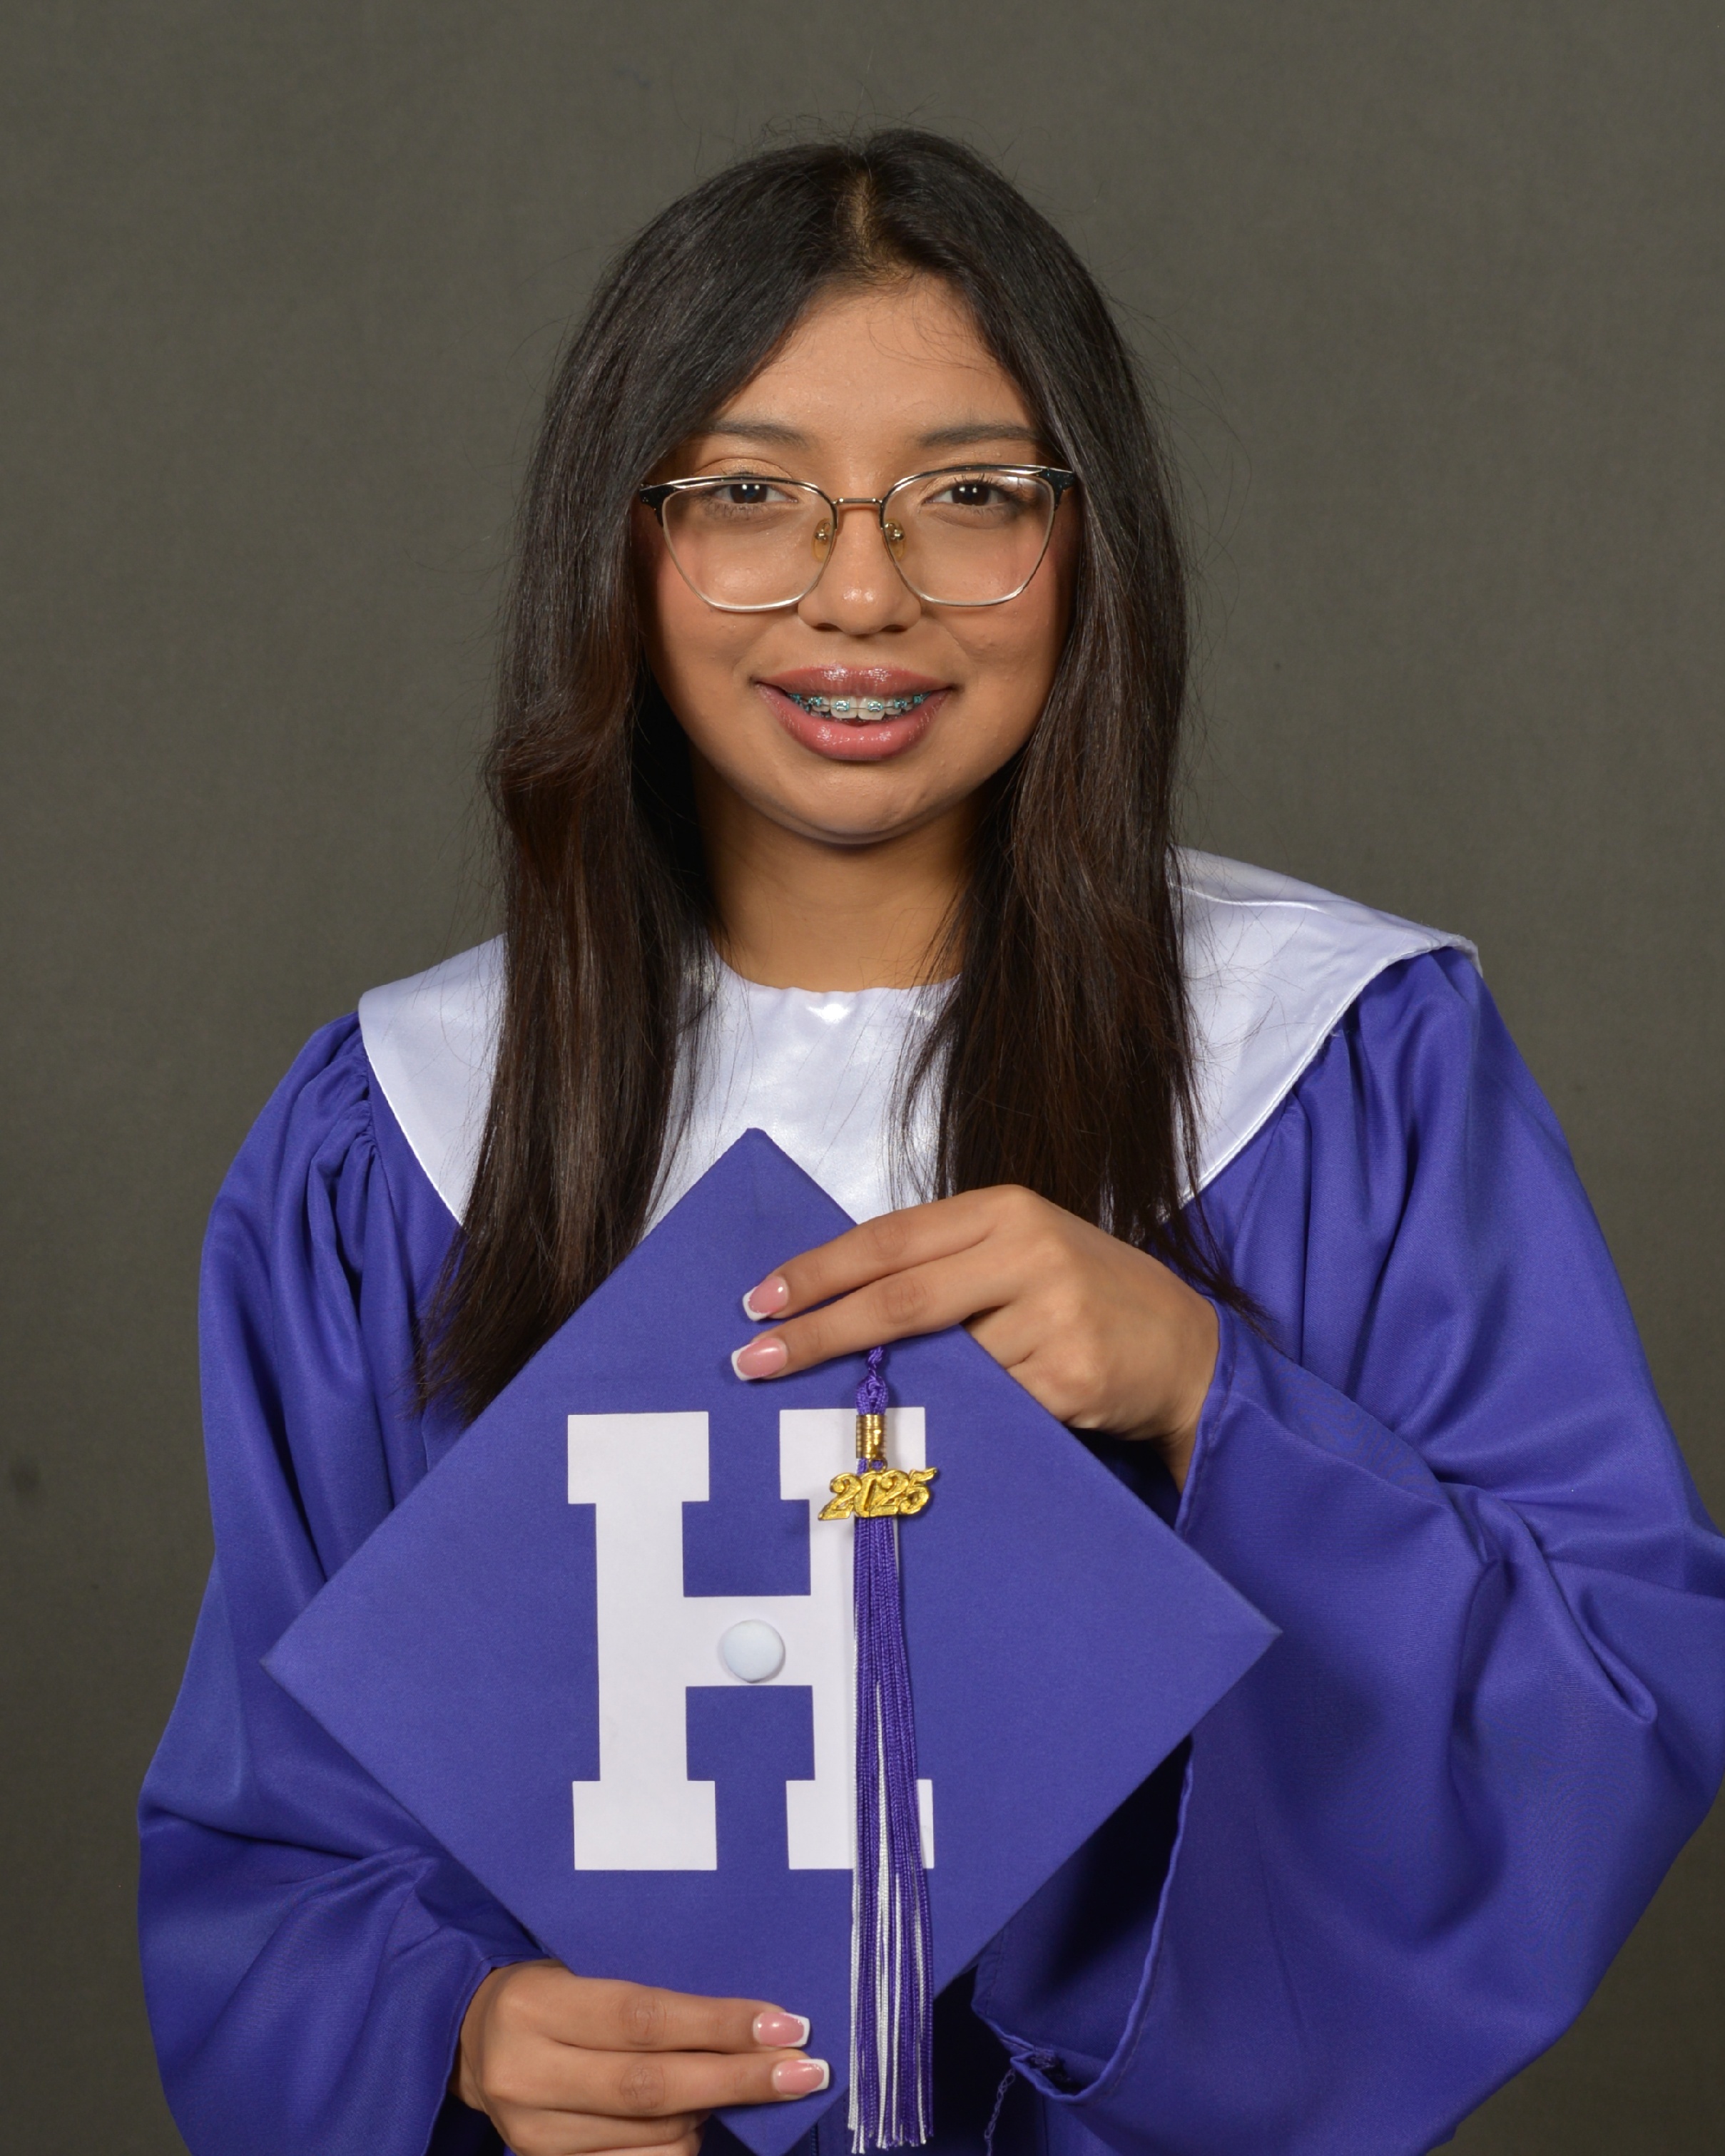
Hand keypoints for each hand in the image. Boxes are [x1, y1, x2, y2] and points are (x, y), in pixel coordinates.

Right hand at [451, 1963, 827, 2155]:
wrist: (471, 2039)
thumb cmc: (550, 1985)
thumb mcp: (583, 1967)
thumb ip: (647, 1996)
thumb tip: (748, 2019)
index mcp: (535, 2006)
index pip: (643, 2019)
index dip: (719, 2024)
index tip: (786, 2025)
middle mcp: (526, 2074)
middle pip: (652, 2086)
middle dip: (738, 2078)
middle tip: (804, 2070)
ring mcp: (531, 2132)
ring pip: (652, 2134)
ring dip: (712, 2109)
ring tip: (743, 2079)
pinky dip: (681, 2143)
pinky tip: (700, 2118)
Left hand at [731, 1186, 1218, 1488]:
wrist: (1187, 1350)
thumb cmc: (1086, 1298)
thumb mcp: (1020, 1255)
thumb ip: (945, 1268)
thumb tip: (840, 1309)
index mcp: (1005, 1210)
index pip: (889, 1239)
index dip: (819, 1272)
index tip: (761, 1300)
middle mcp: (1028, 1252)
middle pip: (897, 1299)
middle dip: (817, 1334)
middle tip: (754, 1361)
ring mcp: (1051, 1316)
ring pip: (940, 1363)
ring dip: (895, 1392)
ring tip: (873, 1408)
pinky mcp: (1067, 1379)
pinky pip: (983, 1407)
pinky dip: (954, 1419)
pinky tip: (952, 1425)